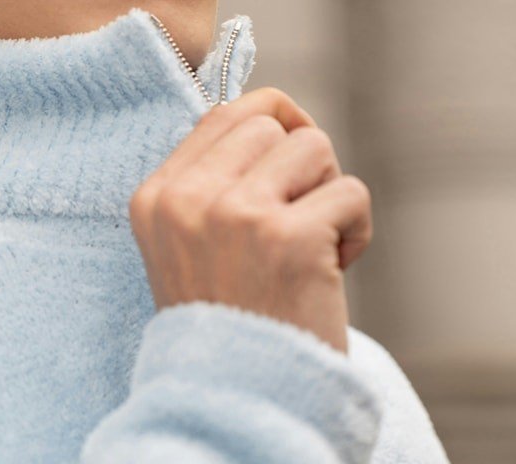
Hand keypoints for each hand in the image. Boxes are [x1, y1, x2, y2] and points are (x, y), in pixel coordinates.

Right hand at [128, 88, 372, 352]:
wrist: (238, 401)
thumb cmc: (227, 318)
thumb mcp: (188, 241)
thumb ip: (213, 179)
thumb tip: (278, 115)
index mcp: (157, 196)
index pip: (223, 113)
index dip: (271, 119)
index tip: (293, 149)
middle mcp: (188, 199)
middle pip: (271, 124)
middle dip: (301, 162)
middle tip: (301, 213)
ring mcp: (236, 216)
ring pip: (313, 146)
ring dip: (329, 190)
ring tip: (317, 240)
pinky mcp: (289, 240)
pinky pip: (351, 192)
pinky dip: (357, 230)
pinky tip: (334, 270)